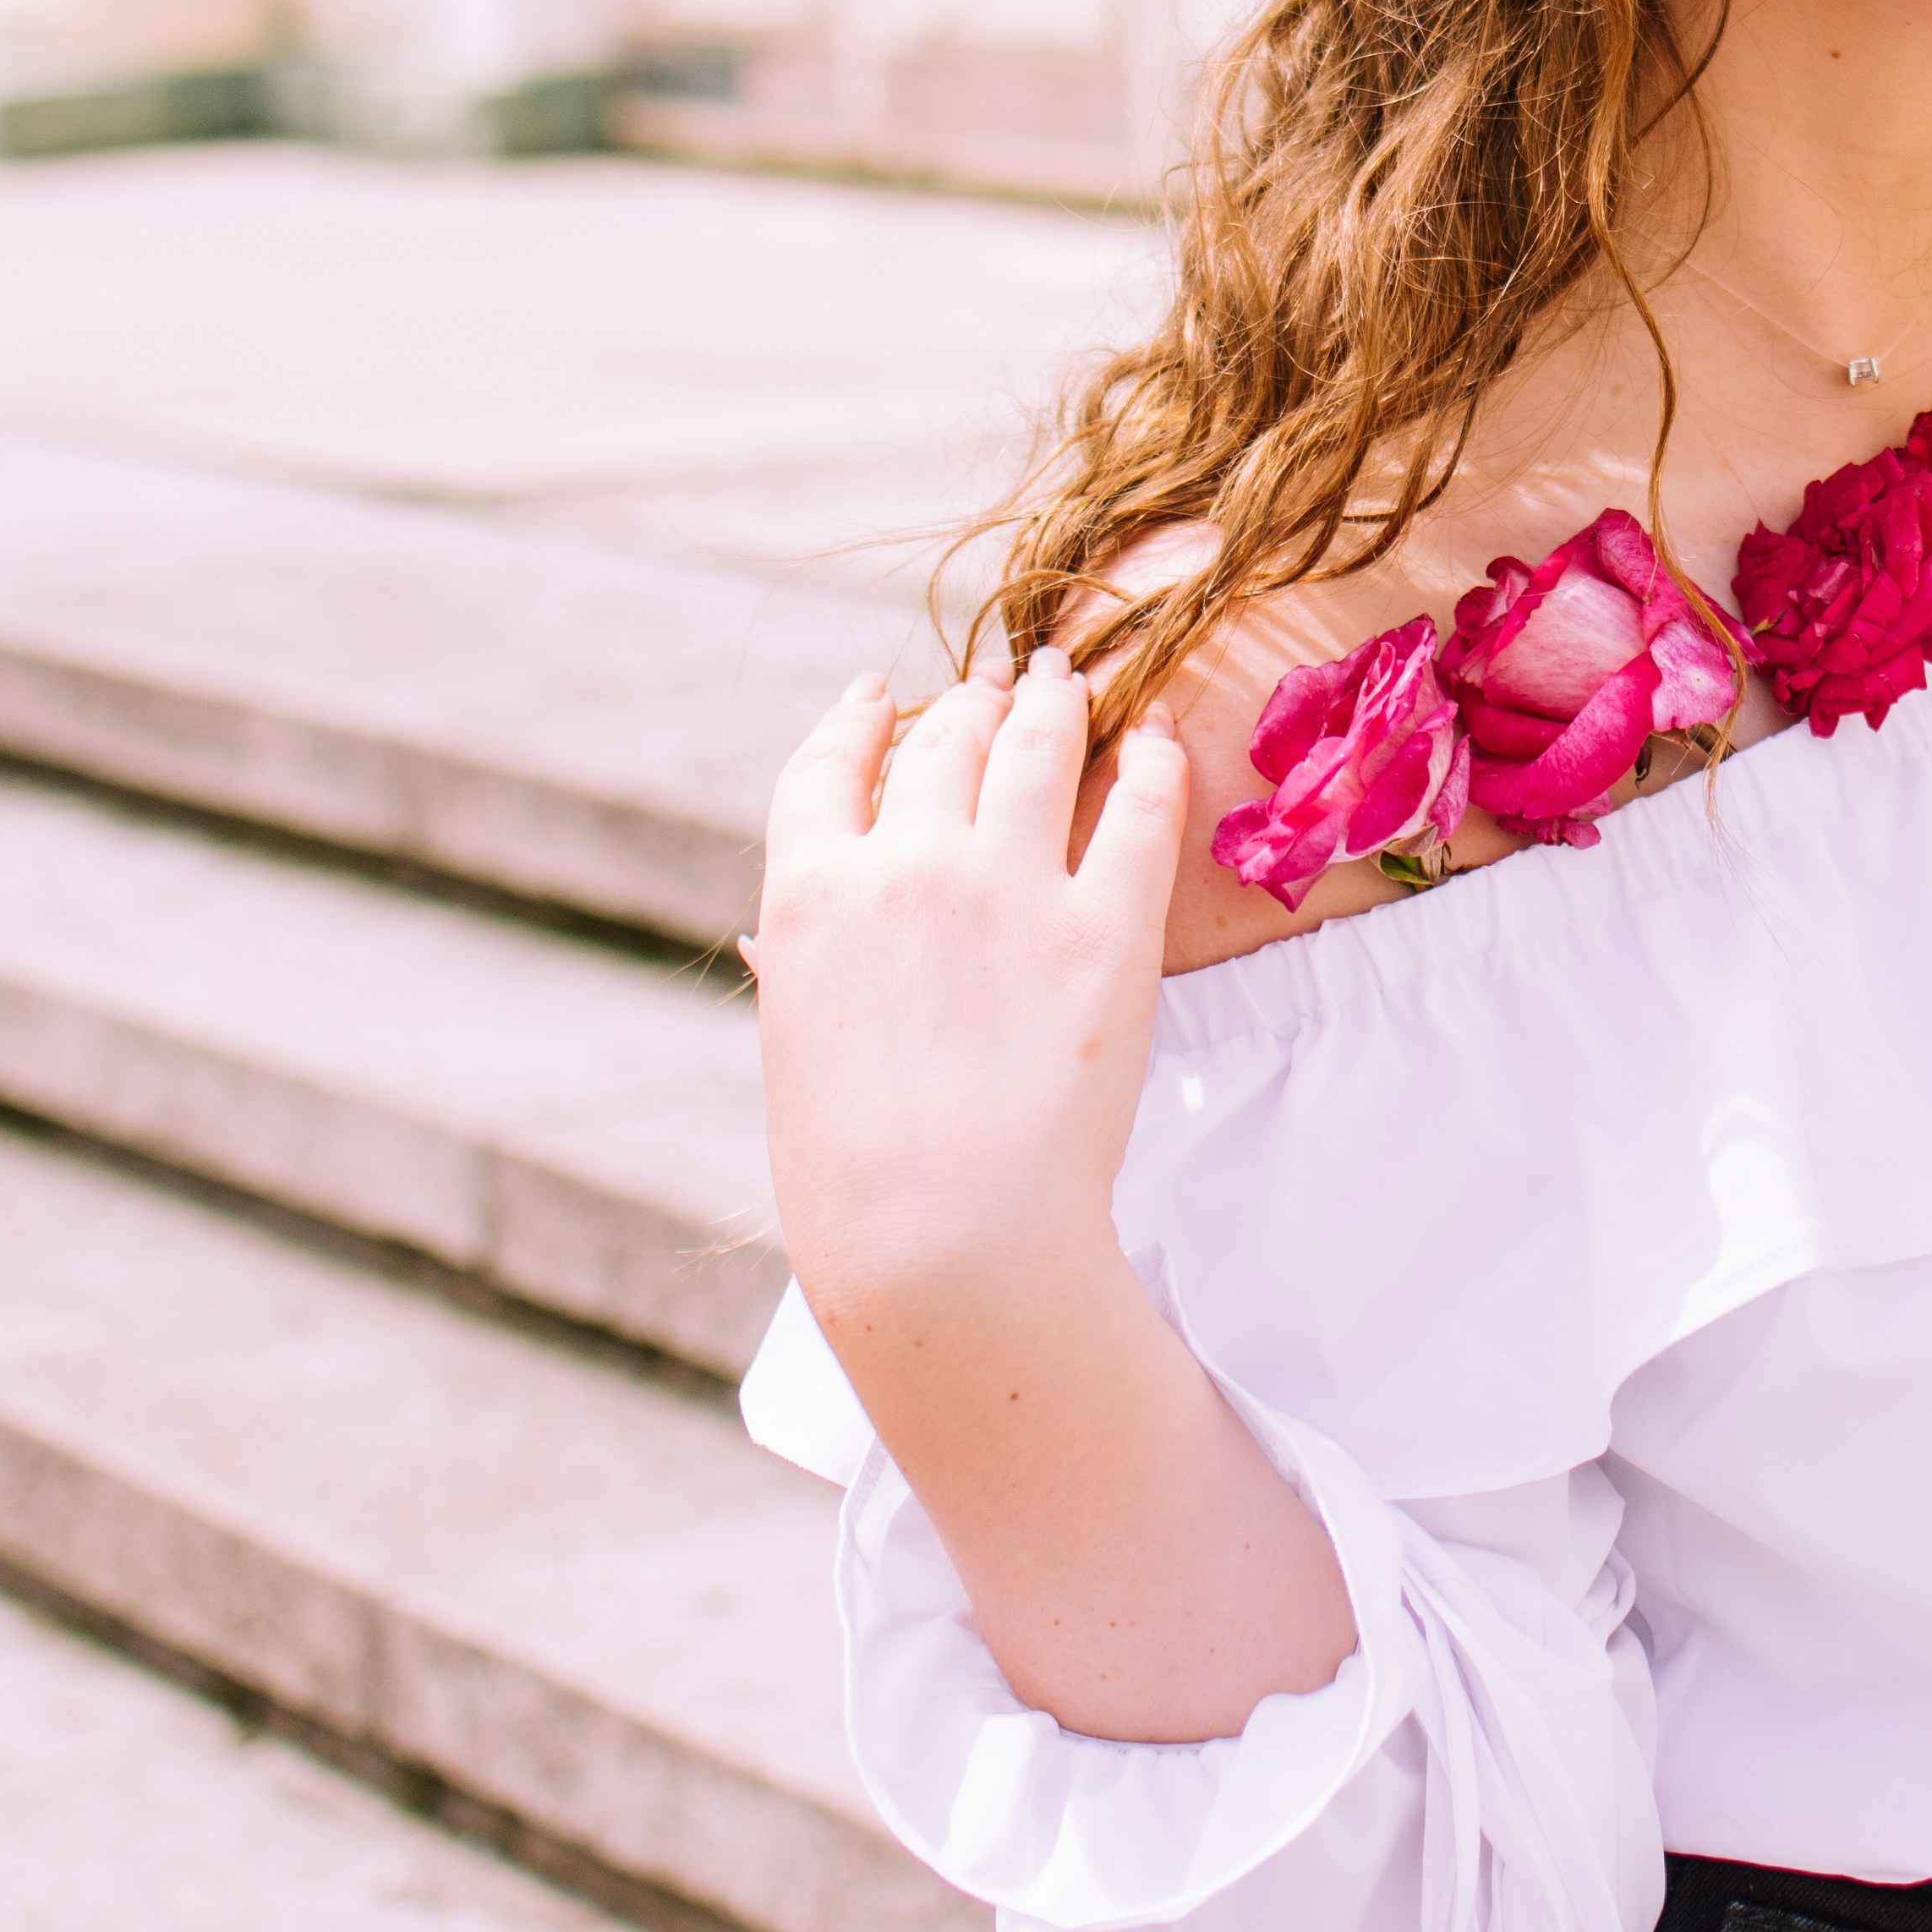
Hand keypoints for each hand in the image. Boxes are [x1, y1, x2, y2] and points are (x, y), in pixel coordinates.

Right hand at [750, 658, 1349, 1741]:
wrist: (942, 1241)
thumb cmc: (853, 1180)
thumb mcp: (797, 1052)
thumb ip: (798, 970)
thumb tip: (775, 939)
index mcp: (808, 895)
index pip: (825, 767)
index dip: (856, 721)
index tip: (877, 697)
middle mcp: (904, 863)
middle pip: (943, 741)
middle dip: (973, 707)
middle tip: (1004, 691)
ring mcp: (1008, 884)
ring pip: (1038, 742)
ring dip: (1055, 704)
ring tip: (1071, 689)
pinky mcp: (1105, 923)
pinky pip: (1140, 803)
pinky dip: (1150, 760)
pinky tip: (1156, 746)